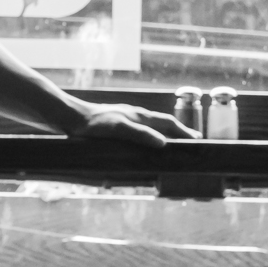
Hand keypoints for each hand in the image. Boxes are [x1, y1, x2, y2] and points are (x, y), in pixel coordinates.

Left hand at [69, 101, 196, 148]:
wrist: (70, 119)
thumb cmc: (93, 124)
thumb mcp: (118, 129)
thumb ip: (140, 135)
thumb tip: (163, 144)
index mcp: (139, 116)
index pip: (168, 123)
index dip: (183, 132)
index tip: (197, 140)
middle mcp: (135, 117)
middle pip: (162, 126)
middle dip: (178, 134)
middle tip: (191, 145)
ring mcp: (125, 122)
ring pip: (151, 130)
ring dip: (164, 138)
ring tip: (172, 149)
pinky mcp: (115, 129)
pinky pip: (139, 135)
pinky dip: (148, 142)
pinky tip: (144, 150)